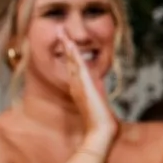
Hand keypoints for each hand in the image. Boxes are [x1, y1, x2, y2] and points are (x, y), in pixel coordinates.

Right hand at [60, 28, 118, 153]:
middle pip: (70, 61)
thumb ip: (98, 99)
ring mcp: (79, 85)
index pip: (74, 68)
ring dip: (67, 46)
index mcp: (80, 89)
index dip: (71, 55)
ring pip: (72, 61)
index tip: (68, 43)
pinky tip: (70, 45)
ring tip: (63, 32)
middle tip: (60, 31)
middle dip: (66, 45)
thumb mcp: (99, 106)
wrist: (101, 132)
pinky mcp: (84, 86)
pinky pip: (77, 67)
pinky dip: (73, 55)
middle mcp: (77, 85)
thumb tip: (102, 96)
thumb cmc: (101, 122)